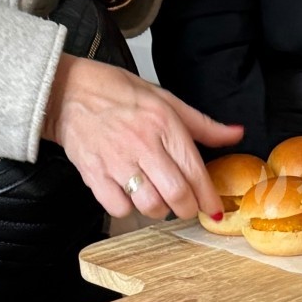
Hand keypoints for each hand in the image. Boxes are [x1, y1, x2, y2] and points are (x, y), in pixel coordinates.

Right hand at [43, 55, 242, 220]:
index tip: (214, 210)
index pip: (195, 171)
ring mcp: (116, 161)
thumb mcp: (165, 99)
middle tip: (186, 207)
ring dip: (159, 210)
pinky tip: (129, 196)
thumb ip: (202, 124)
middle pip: (176, 193)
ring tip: (158, 201)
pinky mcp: (93, 173)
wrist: (66, 91)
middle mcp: (143, 144)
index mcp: (164, 124)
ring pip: (149, 205)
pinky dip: (127, 209)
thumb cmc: (115, 93)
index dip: (208, 197)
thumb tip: (235, 133)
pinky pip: (118, 207)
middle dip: (187, 209)